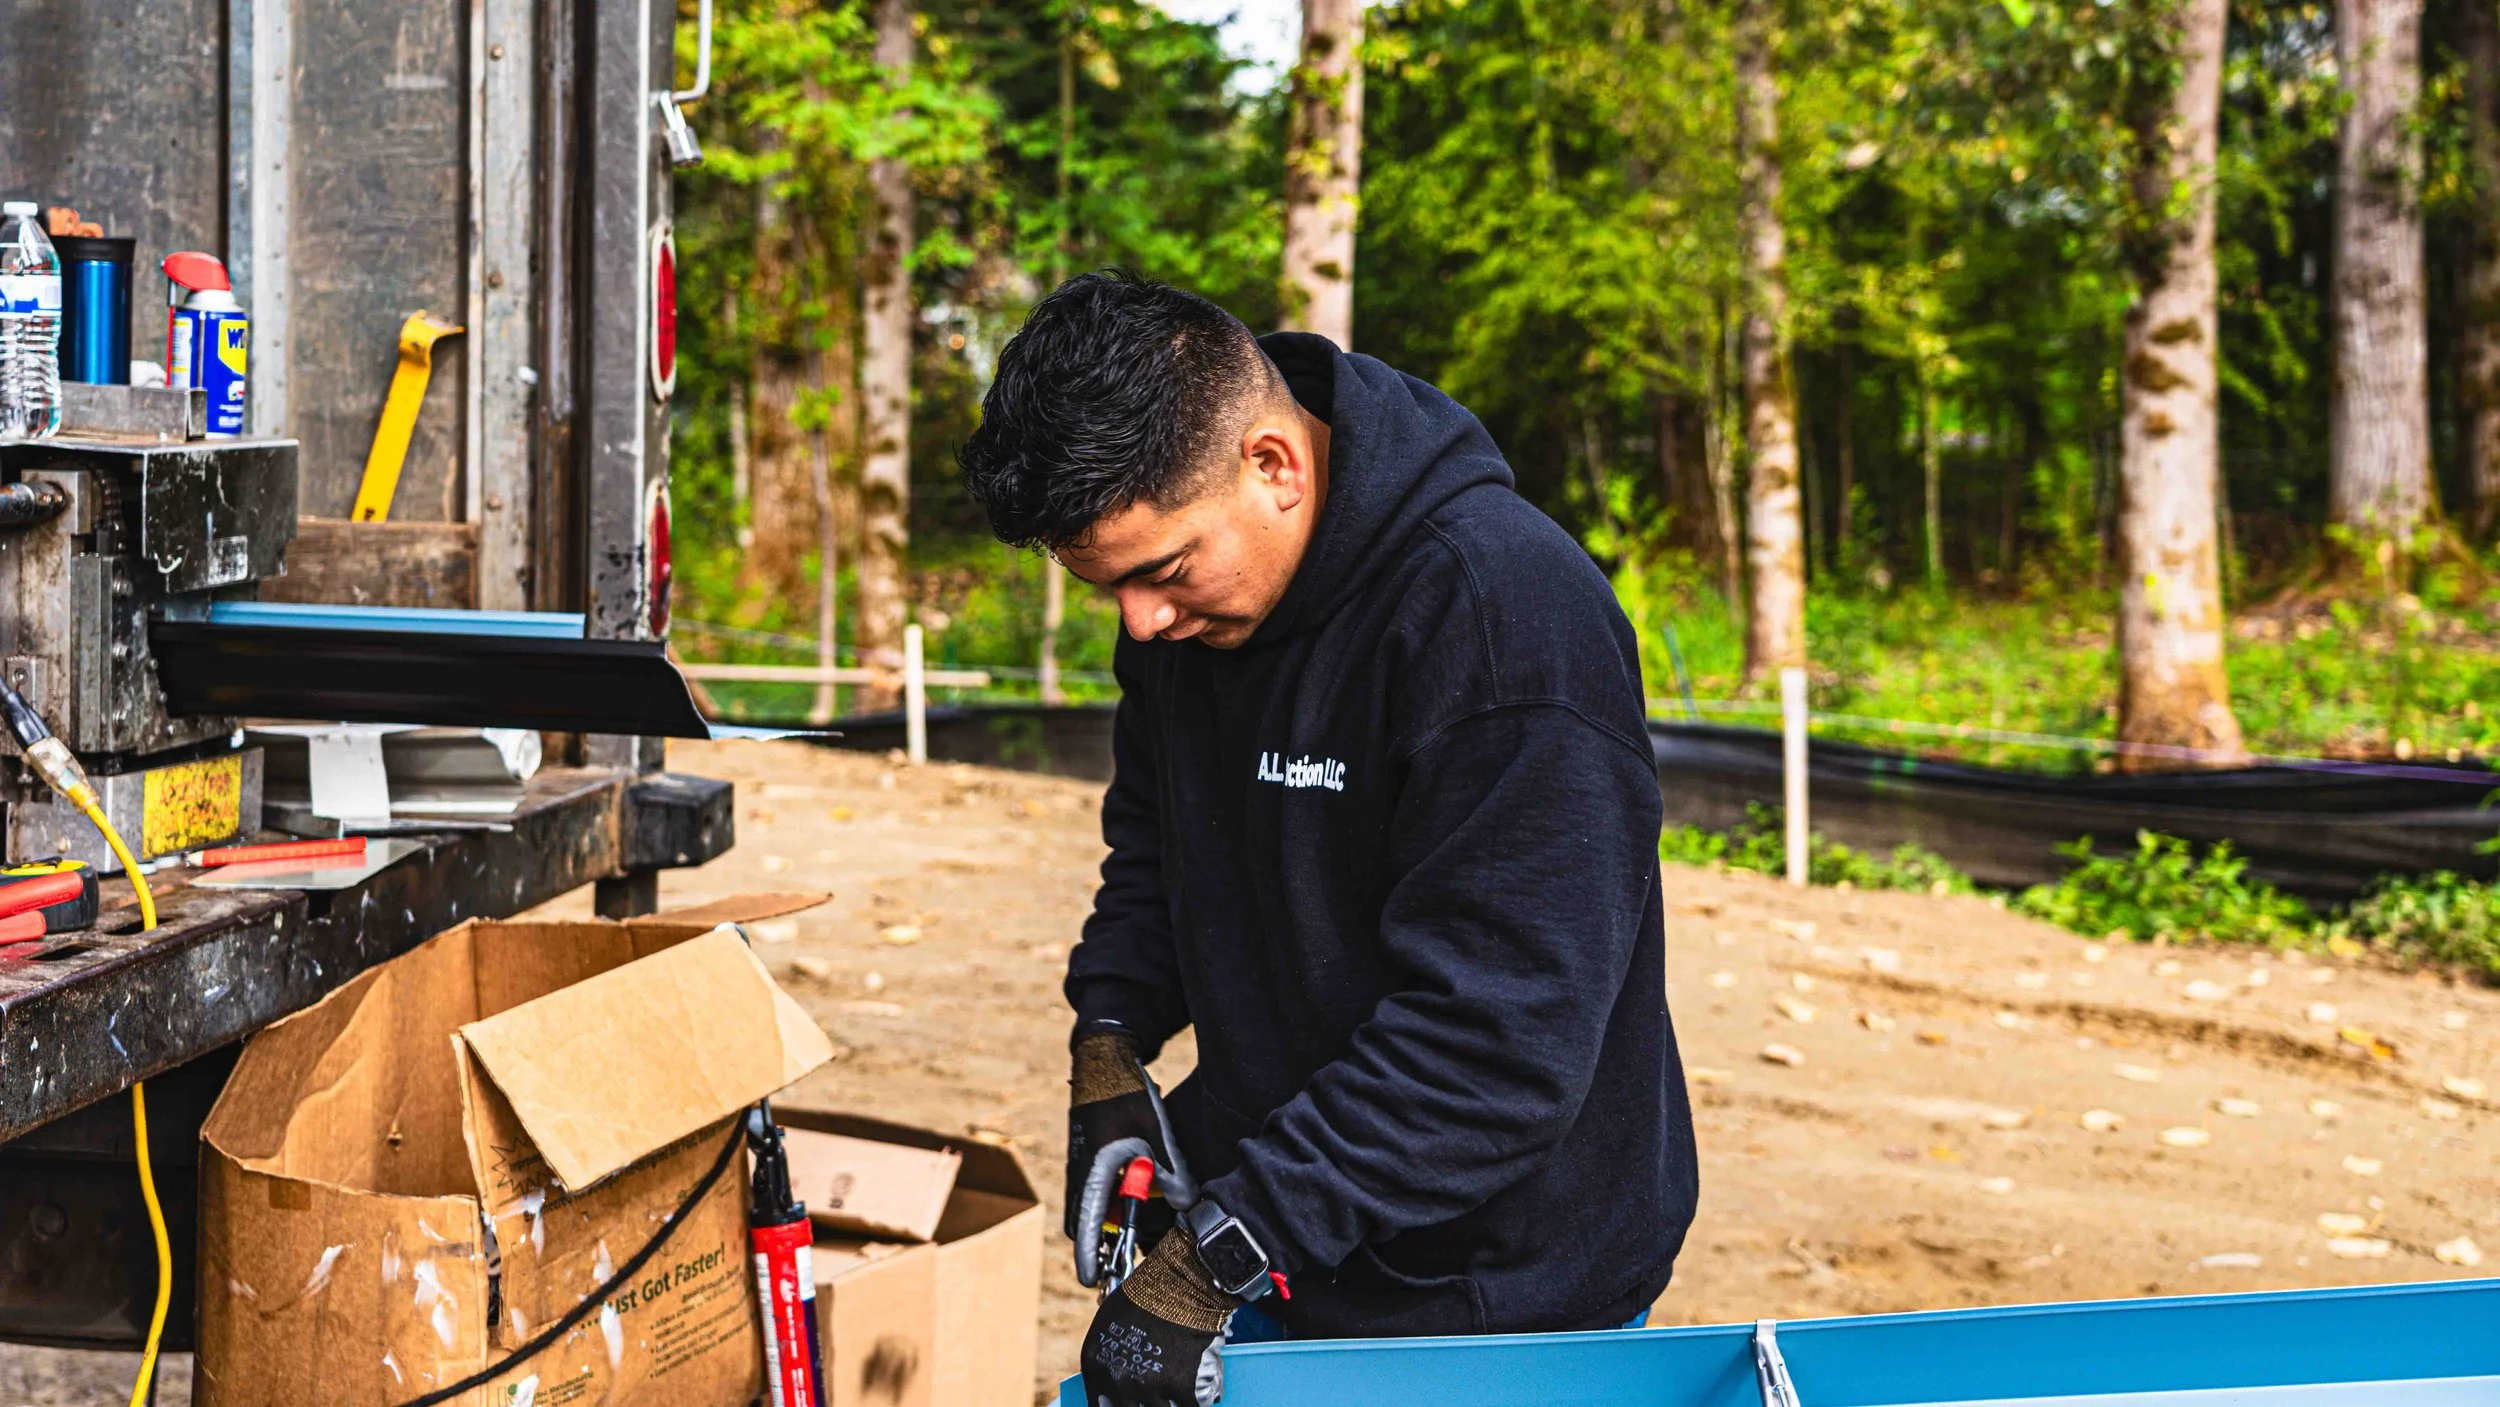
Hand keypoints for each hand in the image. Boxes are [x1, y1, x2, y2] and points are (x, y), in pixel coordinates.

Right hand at [1067, 1030, 1195, 1285]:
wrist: (1105, 1059)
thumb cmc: (1127, 1095)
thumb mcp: (1156, 1134)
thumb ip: (1172, 1173)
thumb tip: (1188, 1206)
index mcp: (1092, 1172)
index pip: (1085, 1226)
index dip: (1089, 1256)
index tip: (1094, 1282)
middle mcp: (1081, 1173)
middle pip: (1085, 1222)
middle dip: (1102, 1243)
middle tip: (1124, 1259)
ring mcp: (1082, 1165)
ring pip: (1093, 1206)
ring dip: (1110, 1218)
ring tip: (1136, 1226)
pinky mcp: (1089, 1156)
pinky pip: (1098, 1189)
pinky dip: (1114, 1198)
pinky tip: (1140, 1188)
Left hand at [1079, 1230, 1233, 1406]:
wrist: (1181, 1281)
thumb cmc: (1147, 1294)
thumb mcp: (1109, 1323)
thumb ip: (1109, 1356)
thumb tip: (1113, 1377)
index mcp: (1096, 1367)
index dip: (1117, 1406)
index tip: (1130, 1403)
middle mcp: (1119, 1382)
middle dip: (1146, 1402)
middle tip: (1159, 1387)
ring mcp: (1151, 1388)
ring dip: (1172, 1398)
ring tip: (1182, 1376)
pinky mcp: (1183, 1389)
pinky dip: (1198, 1397)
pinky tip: (1199, 1380)